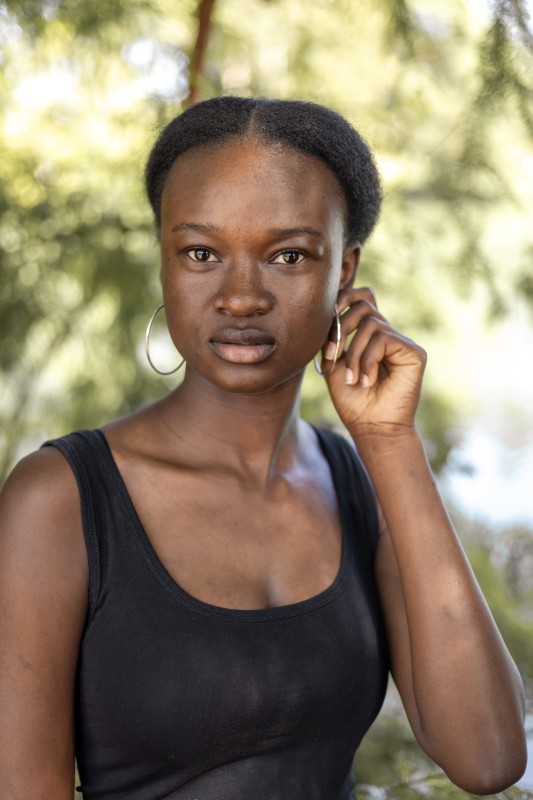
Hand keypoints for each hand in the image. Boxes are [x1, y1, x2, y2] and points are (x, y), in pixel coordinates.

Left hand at [321, 287, 426, 437]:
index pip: (360, 297)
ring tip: (352, 378)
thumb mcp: (333, 364)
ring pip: (371, 324)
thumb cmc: (352, 400)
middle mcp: (386, 333)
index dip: (343, 298)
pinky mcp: (414, 352)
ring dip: (354, 352)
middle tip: (332, 354)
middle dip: (341, 326)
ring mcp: (401, 342)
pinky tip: (367, 381)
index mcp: (367, 334)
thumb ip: (332, 337)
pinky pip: (384, 339)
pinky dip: (369, 360)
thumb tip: (329, 312)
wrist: (372, 427)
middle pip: (364, 304)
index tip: (326, 321)